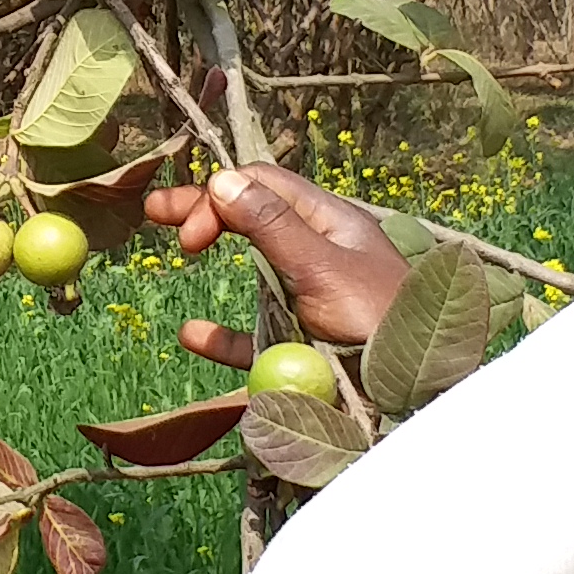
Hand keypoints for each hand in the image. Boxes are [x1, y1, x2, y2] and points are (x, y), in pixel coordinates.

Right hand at [144, 163, 413, 350]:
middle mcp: (318, 253)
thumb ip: (271, 227)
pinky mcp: (303, 347)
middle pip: (252, 219)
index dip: (219, 196)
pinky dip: (223, 335)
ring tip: (178, 259)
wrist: (418, 393)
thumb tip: (222, 180)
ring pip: (254, 274)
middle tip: (154, 210)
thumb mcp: (322, 266)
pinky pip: (255, 335)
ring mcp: (310, 299)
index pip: (261, 186)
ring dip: (218, 264)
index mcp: (329, 222)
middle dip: (205, 212)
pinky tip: (194, 335)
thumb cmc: (380, 320)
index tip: (188, 233)